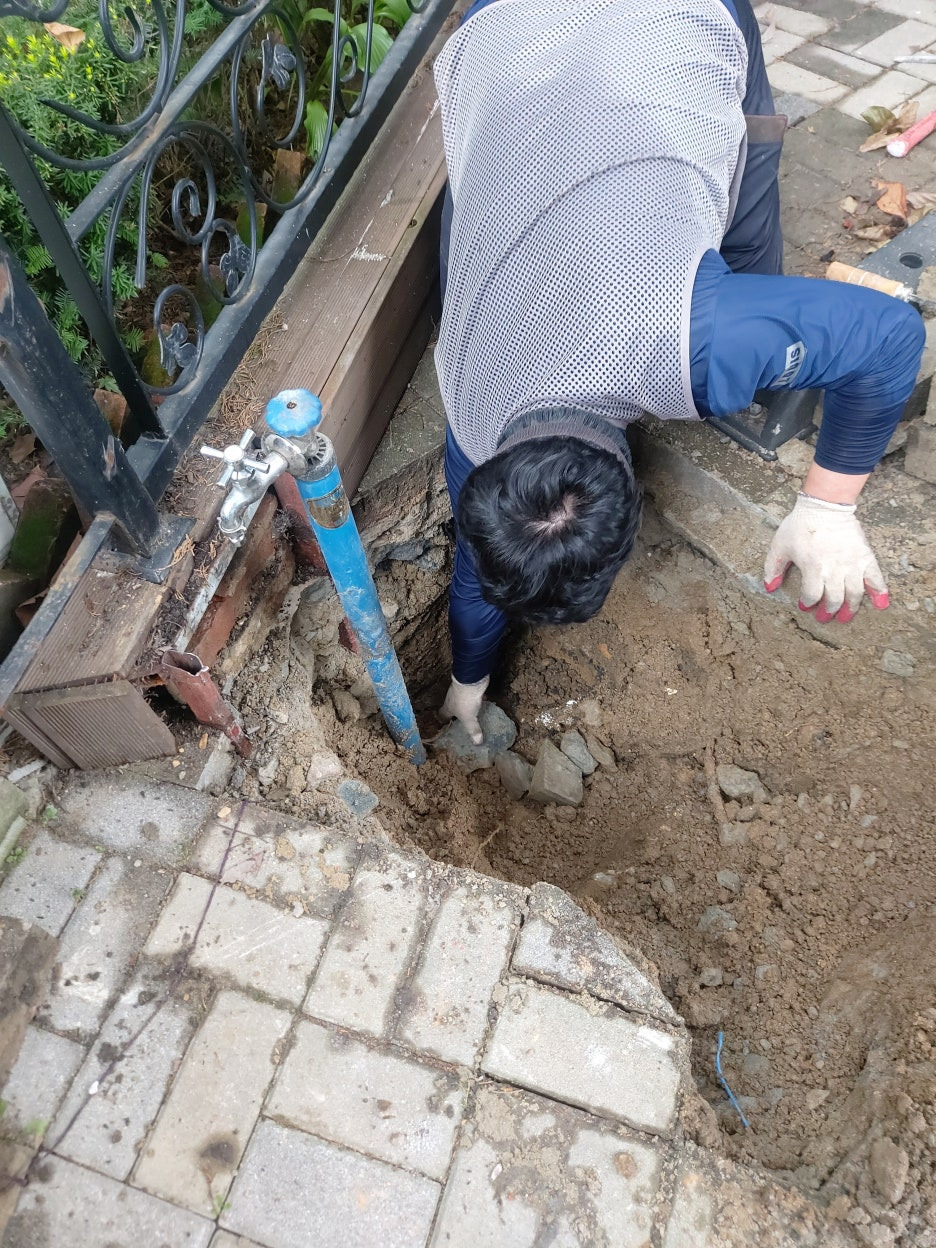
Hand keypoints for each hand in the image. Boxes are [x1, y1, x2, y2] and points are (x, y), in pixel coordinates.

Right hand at [440, 675, 488, 743]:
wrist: (471, 680)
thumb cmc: (465, 701)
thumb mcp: (469, 719)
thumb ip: (472, 730)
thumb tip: (477, 743)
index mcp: (448, 707)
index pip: (443, 715)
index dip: (445, 721)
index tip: (450, 727)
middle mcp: (451, 699)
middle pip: (452, 707)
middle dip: (458, 714)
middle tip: (465, 721)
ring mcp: (460, 691)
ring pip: (462, 700)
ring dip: (468, 705)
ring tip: (476, 713)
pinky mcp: (468, 685)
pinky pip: (472, 694)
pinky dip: (477, 698)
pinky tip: (484, 701)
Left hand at [764, 493, 888, 622]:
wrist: (825, 506)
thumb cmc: (800, 525)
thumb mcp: (780, 545)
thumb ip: (772, 568)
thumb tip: (769, 588)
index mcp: (813, 567)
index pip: (812, 595)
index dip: (807, 603)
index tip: (804, 606)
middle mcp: (834, 569)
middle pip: (834, 599)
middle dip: (828, 612)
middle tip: (823, 617)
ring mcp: (852, 564)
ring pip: (854, 594)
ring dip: (850, 608)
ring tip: (845, 617)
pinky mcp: (866, 557)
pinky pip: (876, 578)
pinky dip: (879, 592)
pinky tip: (880, 604)